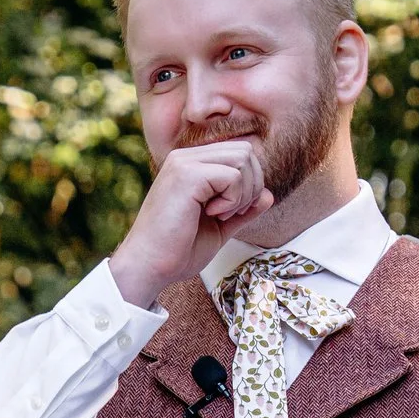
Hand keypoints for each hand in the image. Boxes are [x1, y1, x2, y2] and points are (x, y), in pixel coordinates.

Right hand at [106, 141, 274, 305]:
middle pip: (245, 151)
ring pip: (243, 159)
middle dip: (252, 186)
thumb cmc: (178, 251)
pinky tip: (213, 215)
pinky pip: (233, 176)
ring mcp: (184, 162)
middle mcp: (186, 157)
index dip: (249, 184)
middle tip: (230, 214)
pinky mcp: (187, 174)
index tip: (230, 213)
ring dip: (243, 193)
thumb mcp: (220, 227)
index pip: (239, 154)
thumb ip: (243, 210)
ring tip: (220, 215)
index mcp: (191, 165)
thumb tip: (269, 195)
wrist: (149, 267)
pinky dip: (233, 200)